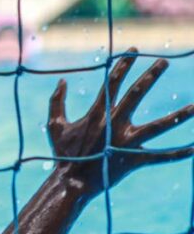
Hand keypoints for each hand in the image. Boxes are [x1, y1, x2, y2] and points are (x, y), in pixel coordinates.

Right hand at [47, 48, 193, 198]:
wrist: (71, 182)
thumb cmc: (62, 154)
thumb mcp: (55, 125)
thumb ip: (56, 101)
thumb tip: (61, 81)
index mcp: (97, 114)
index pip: (113, 82)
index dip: (123, 65)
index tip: (134, 51)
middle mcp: (114, 124)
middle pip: (136, 95)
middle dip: (150, 76)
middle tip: (164, 62)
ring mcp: (126, 142)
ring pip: (158, 127)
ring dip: (179, 116)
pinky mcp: (134, 160)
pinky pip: (161, 156)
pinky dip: (179, 153)